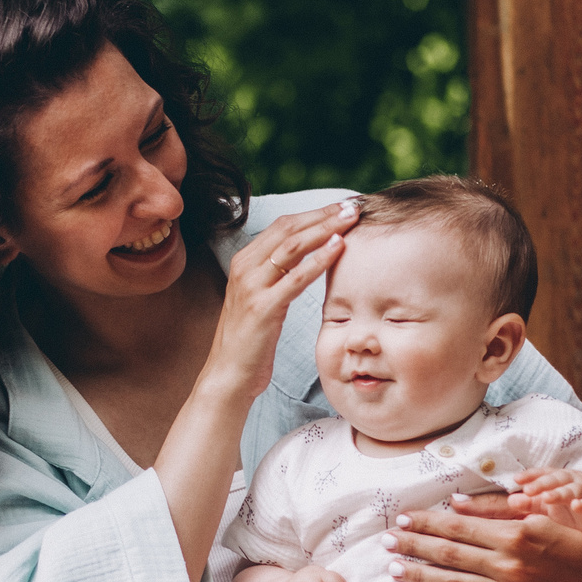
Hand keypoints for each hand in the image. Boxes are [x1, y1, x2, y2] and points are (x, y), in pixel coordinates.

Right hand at [200, 200, 360, 407]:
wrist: (228, 376)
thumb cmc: (250, 342)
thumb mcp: (262, 300)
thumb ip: (278, 277)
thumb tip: (307, 259)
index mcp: (244, 262)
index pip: (283, 225)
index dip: (315, 212)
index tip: (342, 206)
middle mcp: (244, 268)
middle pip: (289, 228)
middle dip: (324, 214)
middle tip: (353, 205)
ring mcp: (251, 287)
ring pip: (293, 246)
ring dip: (325, 228)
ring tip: (352, 219)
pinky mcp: (262, 308)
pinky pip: (295, 278)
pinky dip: (319, 259)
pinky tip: (338, 247)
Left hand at [384, 496, 581, 581]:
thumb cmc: (572, 536)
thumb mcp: (540, 513)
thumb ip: (497, 509)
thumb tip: (457, 503)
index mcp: (514, 534)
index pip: (459, 527)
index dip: (427, 522)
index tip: (403, 518)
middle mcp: (508, 564)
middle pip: (450, 554)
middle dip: (414, 546)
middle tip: (386, 541)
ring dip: (421, 576)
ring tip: (395, 568)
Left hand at [509, 467, 581, 540]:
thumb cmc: (575, 508)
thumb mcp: (551, 506)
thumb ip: (532, 503)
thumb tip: (510, 500)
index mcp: (561, 479)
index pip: (544, 474)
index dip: (531, 475)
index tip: (516, 479)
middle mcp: (574, 481)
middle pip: (557, 479)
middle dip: (542, 483)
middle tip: (527, 489)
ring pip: (573, 491)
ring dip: (560, 493)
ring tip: (546, 498)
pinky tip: (576, 506)